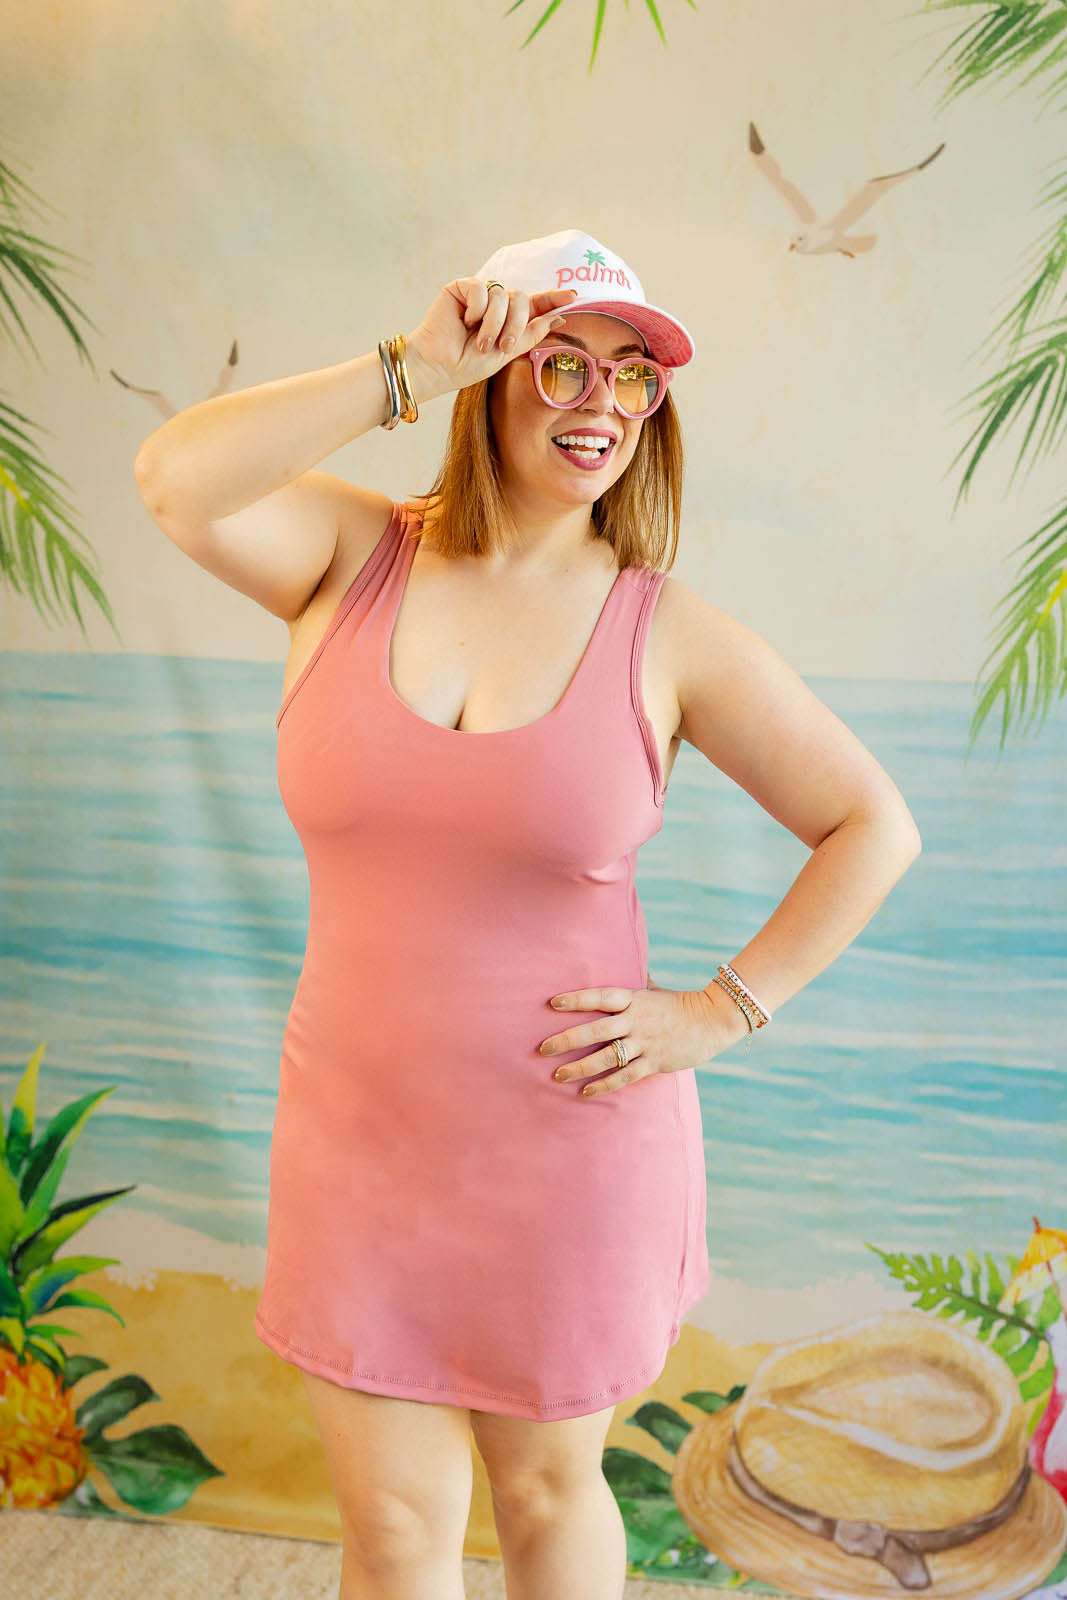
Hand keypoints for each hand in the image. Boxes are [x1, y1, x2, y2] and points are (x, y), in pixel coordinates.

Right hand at [406, 279, 579, 398]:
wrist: (438, 367)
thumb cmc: (467, 364)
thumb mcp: (506, 353)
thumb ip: (530, 333)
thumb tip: (558, 317)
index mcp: (508, 321)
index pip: (535, 304)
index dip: (553, 298)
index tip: (574, 295)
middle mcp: (496, 305)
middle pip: (522, 299)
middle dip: (517, 324)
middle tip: (503, 346)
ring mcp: (479, 296)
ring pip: (503, 295)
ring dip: (494, 323)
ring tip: (479, 342)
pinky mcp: (461, 288)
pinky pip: (481, 288)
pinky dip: (477, 308)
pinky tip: (465, 322)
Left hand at [537, 978, 734, 1096]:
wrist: (713, 1021)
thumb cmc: (680, 1004)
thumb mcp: (655, 990)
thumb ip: (636, 983)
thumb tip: (624, 964)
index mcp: (634, 999)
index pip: (600, 996)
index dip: (576, 999)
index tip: (553, 1003)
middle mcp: (636, 1020)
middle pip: (595, 1030)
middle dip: (567, 1040)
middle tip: (543, 1048)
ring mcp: (645, 1042)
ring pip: (606, 1057)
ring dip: (580, 1067)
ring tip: (558, 1075)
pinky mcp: (654, 1062)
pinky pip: (624, 1077)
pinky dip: (604, 1086)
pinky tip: (586, 1092)